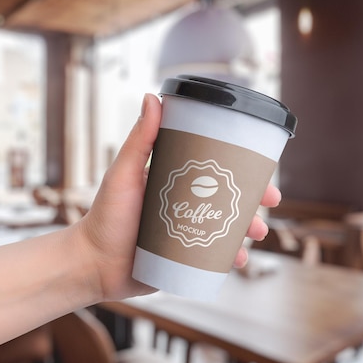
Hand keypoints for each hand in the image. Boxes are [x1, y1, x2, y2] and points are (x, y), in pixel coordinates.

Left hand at [78, 93, 280, 300]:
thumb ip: (139, 140)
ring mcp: (187, 233)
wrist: (92, 265)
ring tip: (256, 234)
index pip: (214, 171)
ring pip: (227, 228)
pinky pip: (215, 257)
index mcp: (175, 182)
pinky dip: (231, 258)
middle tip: (269, 202)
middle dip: (253, 200)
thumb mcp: (123, 175)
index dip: (242, 168)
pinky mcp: (185, 259)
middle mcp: (184, 206)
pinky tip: (238, 259)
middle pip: (227, 199)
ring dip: (247, 229)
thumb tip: (151, 97)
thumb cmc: (104, 217)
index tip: (262, 169)